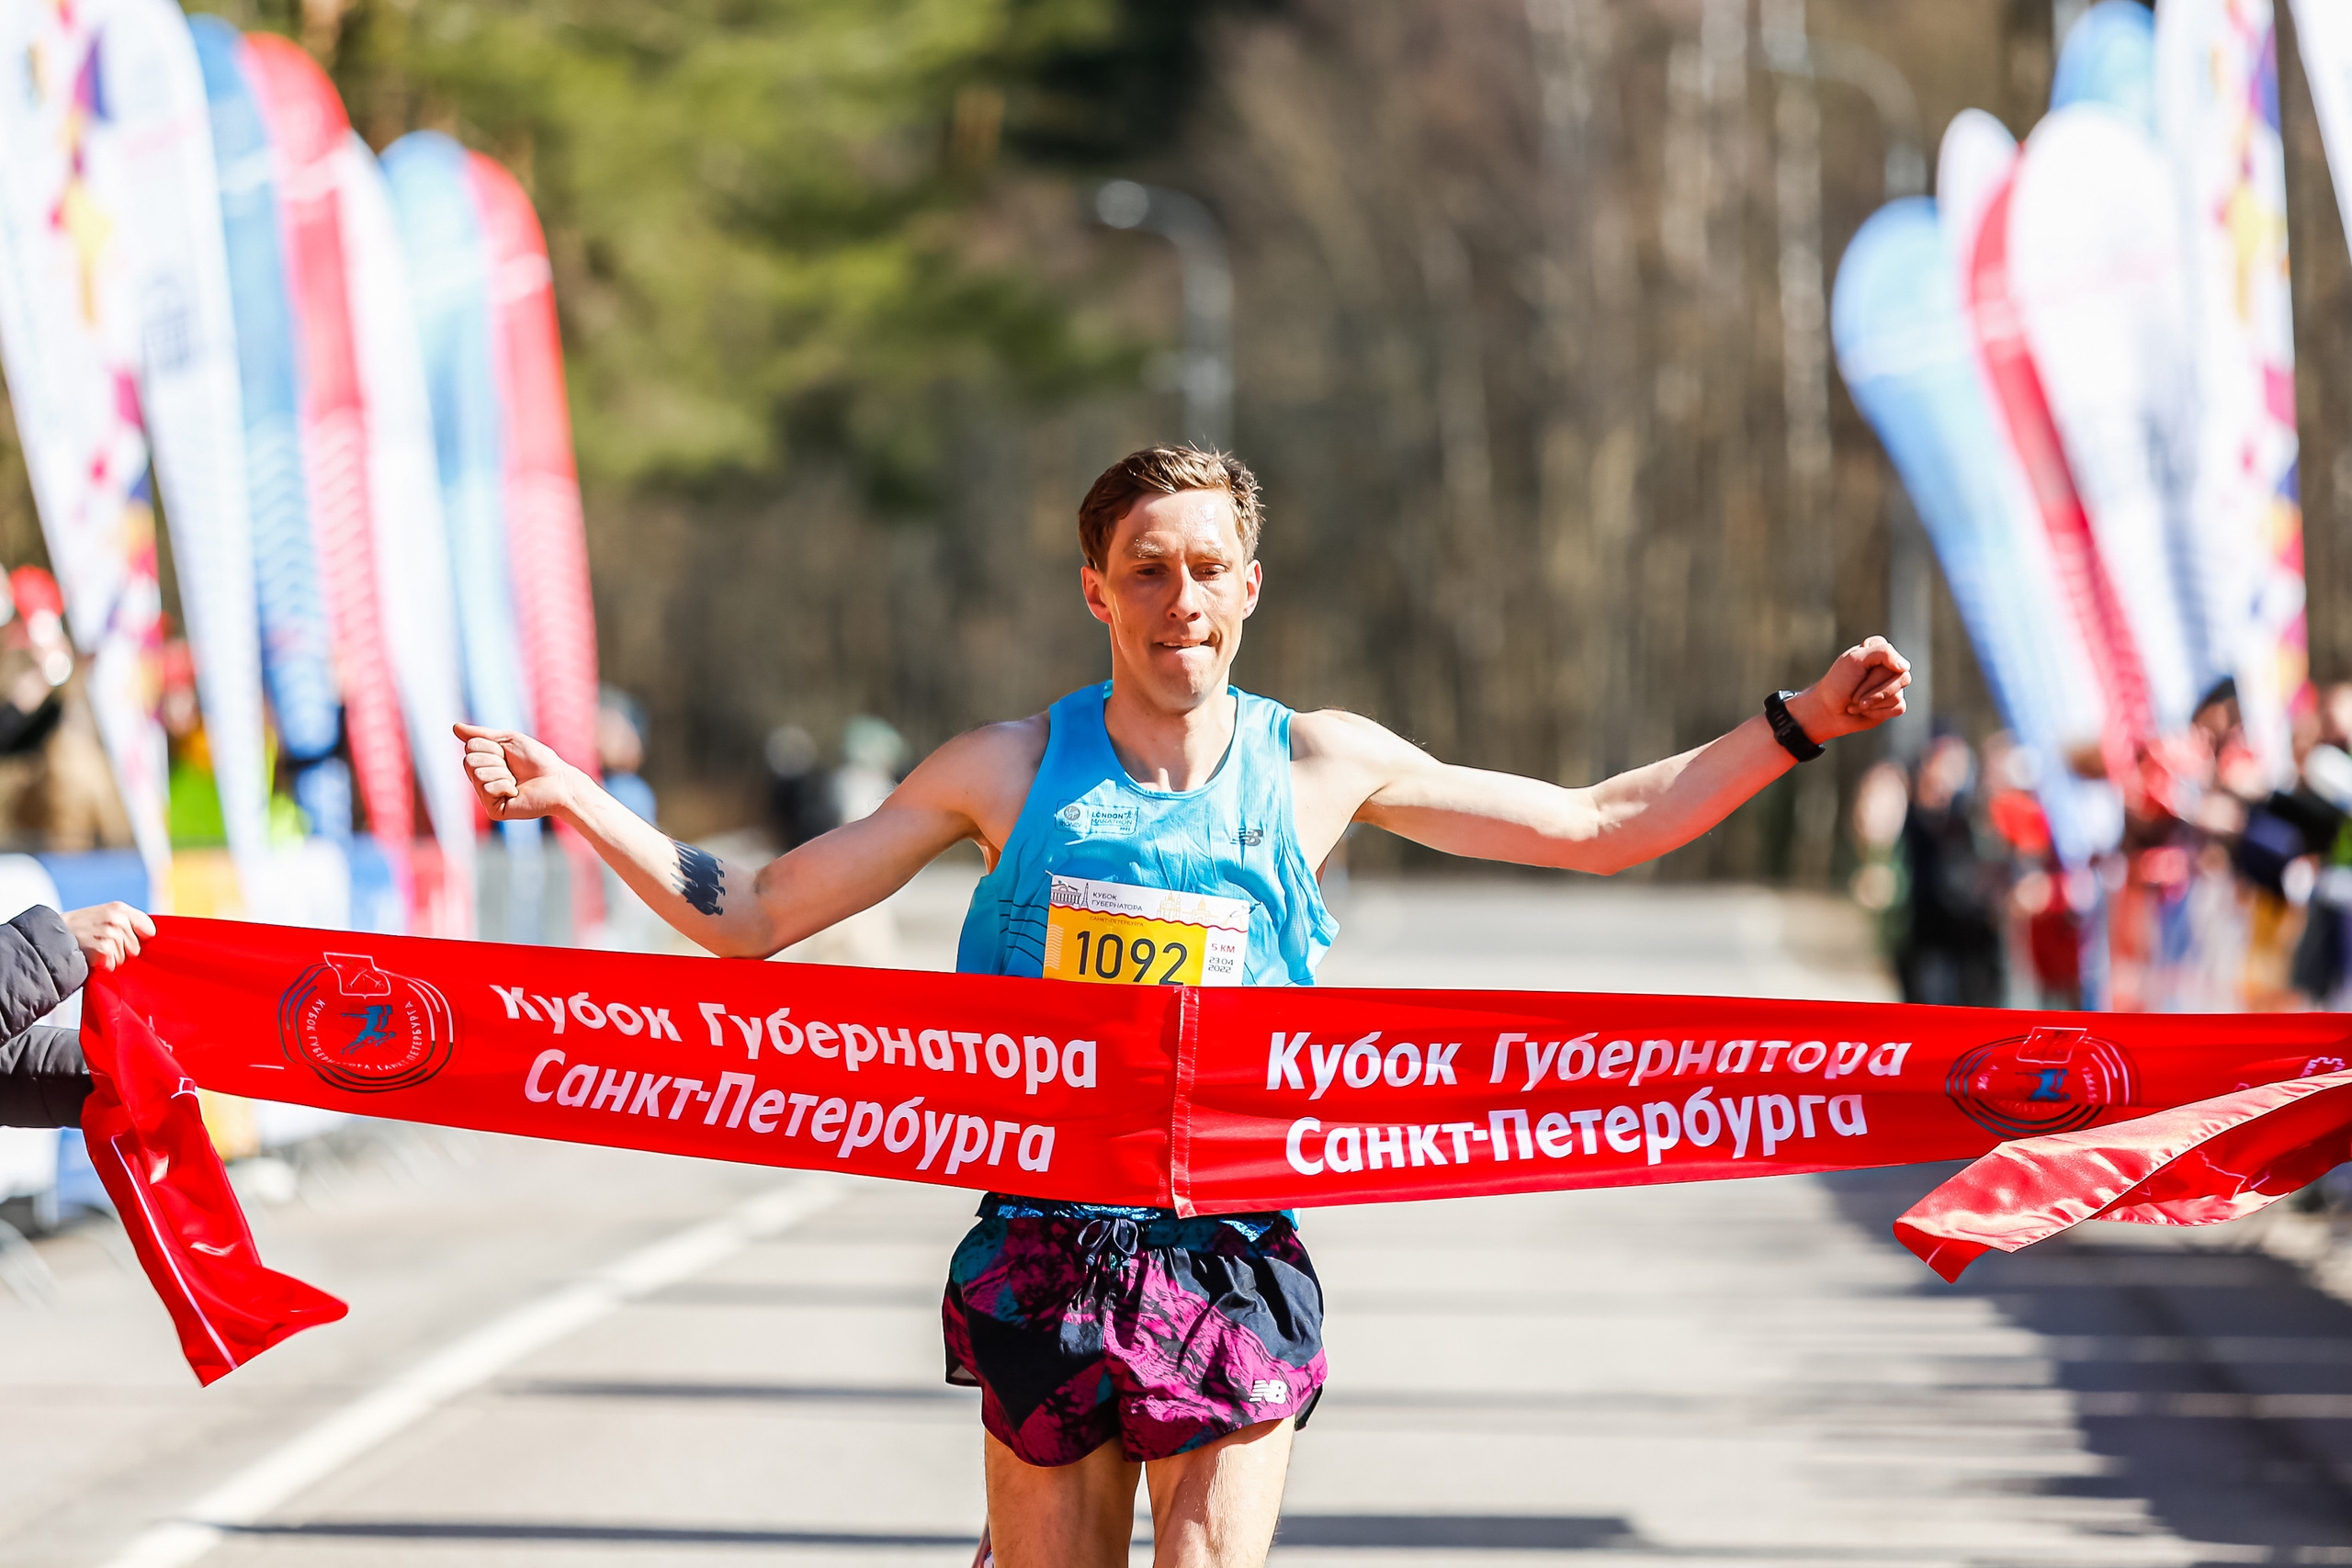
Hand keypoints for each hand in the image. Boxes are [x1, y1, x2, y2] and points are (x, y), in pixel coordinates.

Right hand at [65, 901, 153, 971]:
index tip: (126, 939)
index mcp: (120, 909)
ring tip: (94, 948)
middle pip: (137, 948)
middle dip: (122, 951)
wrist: (51, 936)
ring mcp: (110, 935)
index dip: (139, 938)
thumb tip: (153, 935)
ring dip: (112, 959)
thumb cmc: (81, 928)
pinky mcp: (103, 950)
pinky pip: (113, 965)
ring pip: (125, 958)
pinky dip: (103, 965)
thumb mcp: (105, 915)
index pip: (149, 929)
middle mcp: (117, 919)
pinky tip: (90, 956)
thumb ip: (128, 921)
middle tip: (101, 943)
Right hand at [454, 724, 582, 821]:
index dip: (492, 746)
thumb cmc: (537, 760)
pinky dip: (504, 785)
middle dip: (495, 759)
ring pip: (477, 775)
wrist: (557, 780)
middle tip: (512, 768)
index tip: (508, 753)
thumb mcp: (509, 740)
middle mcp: (482, 780)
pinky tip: (516, 792)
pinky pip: (486, 790)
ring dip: (502, 773)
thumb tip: (454, 727)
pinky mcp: (493, 810)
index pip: (470, 747)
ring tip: (516, 780)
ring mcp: (486, 796)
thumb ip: (481, 735)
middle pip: (469, 761)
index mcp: (484, 763)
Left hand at [1786, 636, 1910, 742]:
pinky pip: (1898, 707)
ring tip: (1857, 703)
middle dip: (1871, 689)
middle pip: (1899, 677)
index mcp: (1880, 649)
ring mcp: (1894, 685)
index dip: (1872, 669)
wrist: (1828, 711)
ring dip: (1872, 702)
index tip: (1855, 670)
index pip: (1891, 656)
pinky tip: (1866, 710)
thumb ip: (1882, 653)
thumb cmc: (1839, 682)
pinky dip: (1878, 712)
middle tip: (1853, 694)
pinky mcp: (1895, 704)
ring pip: (1898, 694)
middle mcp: (1891, 666)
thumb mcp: (1855, 660)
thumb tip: (1905, 666)